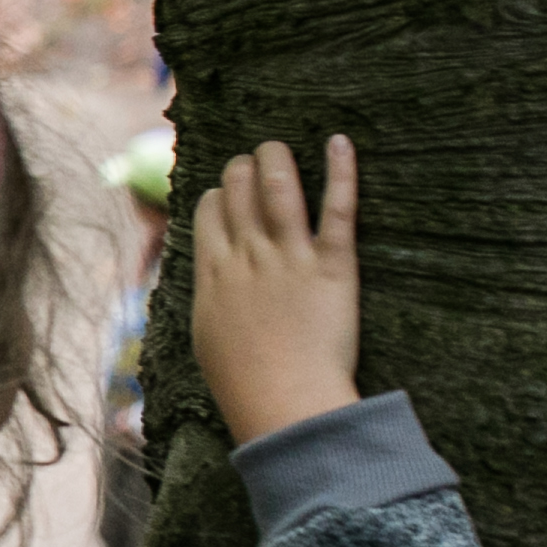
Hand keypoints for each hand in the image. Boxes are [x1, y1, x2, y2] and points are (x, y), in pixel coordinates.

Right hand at [193, 136, 362, 444]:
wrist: (284, 404)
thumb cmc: (243, 384)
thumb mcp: (205, 338)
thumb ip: (206, 299)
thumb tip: (206, 283)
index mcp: (213, 272)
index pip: (208, 209)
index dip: (218, 194)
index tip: (228, 196)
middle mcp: (247, 255)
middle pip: (237, 188)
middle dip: (243, 168)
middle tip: (256, 165)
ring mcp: (290, 257)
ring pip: (278, 186)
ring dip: (276, 158)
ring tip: (280, 147)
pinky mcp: (334, 266)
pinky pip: (337, 208)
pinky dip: (341, 171)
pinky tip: (340, 143)